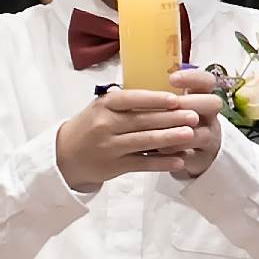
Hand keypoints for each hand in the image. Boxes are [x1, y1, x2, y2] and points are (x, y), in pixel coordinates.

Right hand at [55, 85, 209, 189]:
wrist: (64, 155)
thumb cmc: (90, 126)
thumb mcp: (100, 107)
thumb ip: (125, 101)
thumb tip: (160, 91)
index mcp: (104, 106)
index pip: (130, 99)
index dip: (153, 99)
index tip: (175, 99)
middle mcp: (105, 125)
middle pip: (142, 121)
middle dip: (171, 118)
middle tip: (193, 115)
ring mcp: (110, 147)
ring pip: (145, 142)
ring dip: (170, 138)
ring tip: (191, 134)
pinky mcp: (115, 167)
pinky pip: (142, 164)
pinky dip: (162, 162)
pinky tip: (179, 160)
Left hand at [160, 64, 227, 181]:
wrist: (192, 151)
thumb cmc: (173, 120)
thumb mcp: (170, 105)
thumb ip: (158, 95)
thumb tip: (125, 87)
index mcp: (201, 95)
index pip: (206, 80)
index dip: (192, 78)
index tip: (172, 79)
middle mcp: (209, 115)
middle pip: (213, 103)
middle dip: (190, 103)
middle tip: (171, 105)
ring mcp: (209, 137)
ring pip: (202, 133)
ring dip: (179, 132)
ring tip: (156, 132)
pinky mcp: (202, 157)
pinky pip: (192, 156)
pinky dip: (174, 153)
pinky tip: (157, 151)